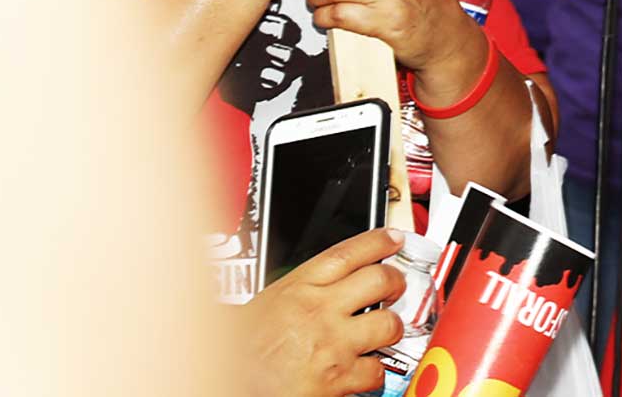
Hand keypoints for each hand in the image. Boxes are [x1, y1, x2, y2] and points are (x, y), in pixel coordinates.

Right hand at [244, 228, 404, 396]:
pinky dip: (375, 373)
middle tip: (398, 287)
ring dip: (392, 329)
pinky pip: (377, 370)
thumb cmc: (234, 355)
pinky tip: (365, 371)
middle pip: (380, 280)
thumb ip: (289, 294)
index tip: (393, 239)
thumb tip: (308, 288)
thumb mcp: (255, 309)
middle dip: (397, 282)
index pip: (348, 253)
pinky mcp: (337, 378)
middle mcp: (319, 312)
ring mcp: (332, 344)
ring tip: (386, 332)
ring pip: (389, 324)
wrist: (224, 386)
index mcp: (296, 289)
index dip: (378, 241)